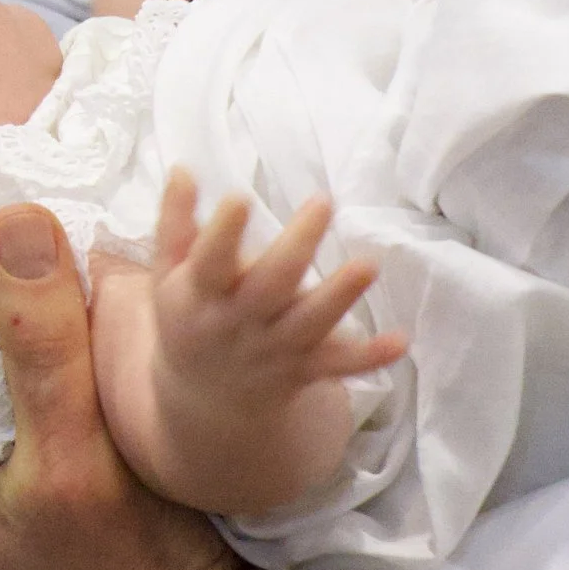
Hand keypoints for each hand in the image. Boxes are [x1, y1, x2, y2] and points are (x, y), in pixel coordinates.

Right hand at [136, 177, 408, 518]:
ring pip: (310, 323)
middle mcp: (239, 323)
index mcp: (200, 295)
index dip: (223, 233)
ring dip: (340, 297)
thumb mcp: (168, 275)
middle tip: (323, 202)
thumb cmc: (188, 317)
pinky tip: (400, 341)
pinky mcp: (304, 369)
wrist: (204, 401)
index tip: (239, 197)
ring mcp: (274, 348)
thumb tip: (185, 169)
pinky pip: (339, 366)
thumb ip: (175, 222)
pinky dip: (369, 358)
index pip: (209, 263)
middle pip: (270, 285)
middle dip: (298, 245)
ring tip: (368, 265)